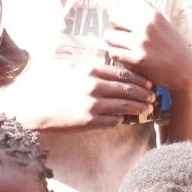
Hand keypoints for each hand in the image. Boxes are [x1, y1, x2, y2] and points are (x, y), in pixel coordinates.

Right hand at [1, 51, 156, 130]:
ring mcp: (92, 104)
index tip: (148, 82)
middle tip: (153, 96)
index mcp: (91, 71)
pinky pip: (113, 120)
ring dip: (138, 107)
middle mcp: (94, 86)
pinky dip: (122, 119)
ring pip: (124, 105)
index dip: (139, 78)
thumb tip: (112, 70)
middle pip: (127, 88)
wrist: (38, 109)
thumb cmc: (55, 90)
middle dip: (144, 93)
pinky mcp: (89, 121)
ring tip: (148, 109)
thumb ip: (93, 70)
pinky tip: (128, 119)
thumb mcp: (74, 72)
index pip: (123, 73)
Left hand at [103, 0, 191, 93]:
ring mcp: (141, 43)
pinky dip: (115, 54)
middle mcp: (146, 26)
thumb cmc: (174, 48)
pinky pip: (113, 53)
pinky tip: (122, 57)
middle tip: (118, 34)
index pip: (127, 3)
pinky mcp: (136, 60)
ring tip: (118, 46)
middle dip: (114, 26)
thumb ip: (148, 14)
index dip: (122, 12)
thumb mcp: (165, 24)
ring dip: (111, 41)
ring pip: (110, 36)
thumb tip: (130, 1)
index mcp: (154, 15)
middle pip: (114, 17)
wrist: (184, 71)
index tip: (123, 21)